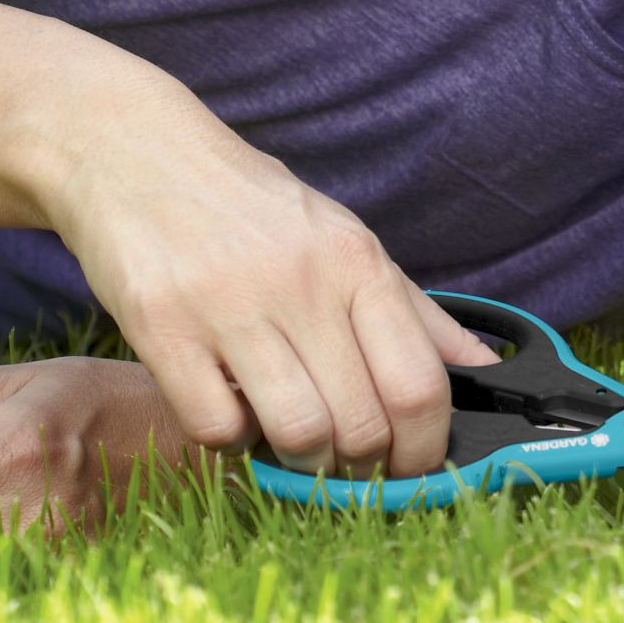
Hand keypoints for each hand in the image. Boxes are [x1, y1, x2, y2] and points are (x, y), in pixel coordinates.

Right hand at [35, 93, 494, 478]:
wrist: (138, 154)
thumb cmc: (254, 210)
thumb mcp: (344, 240)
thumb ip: (414, 311)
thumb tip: (485, 367)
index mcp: (356, 261)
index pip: (420, 385)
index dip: (425, 449)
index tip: (412, 468)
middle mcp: (301, 283)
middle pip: (362, 424)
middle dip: (362, 465)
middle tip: (346, 461)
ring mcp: (229, 307)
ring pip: (298, 435)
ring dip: (301, 462)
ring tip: (291, 440)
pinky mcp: (161, 330)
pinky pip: (216, 428)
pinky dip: (230, 441)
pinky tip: (229, 408)